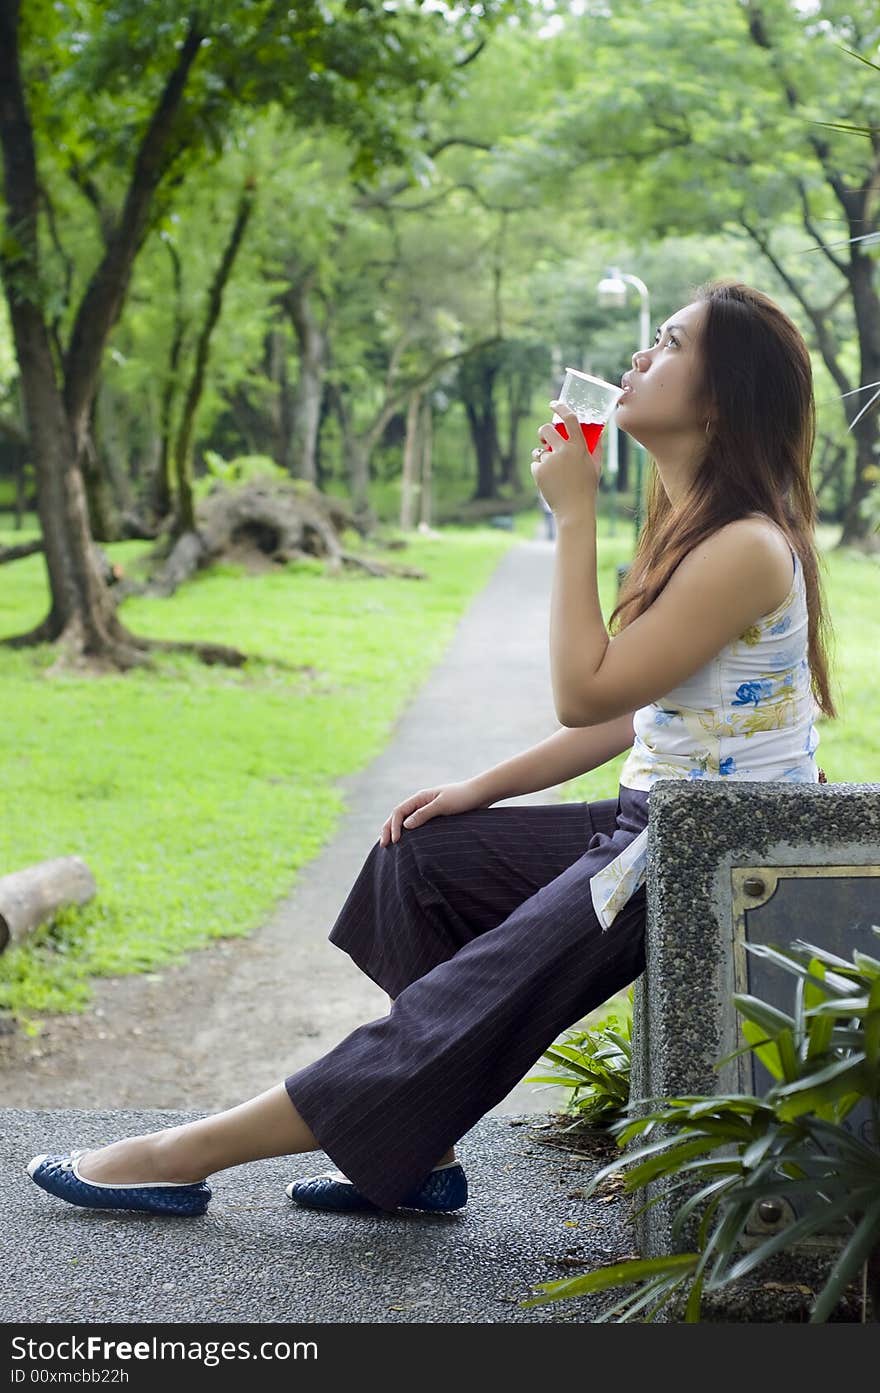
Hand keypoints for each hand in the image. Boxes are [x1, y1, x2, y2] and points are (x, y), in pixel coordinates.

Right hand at [378, 779, 492, 846]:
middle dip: (388, 830)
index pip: (399, 812)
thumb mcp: (443, 805)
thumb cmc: (463, 798)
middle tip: (383, 846)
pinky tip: (409, 844)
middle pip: (398, 816)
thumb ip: (424, 814)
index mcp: (420, 798)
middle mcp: (421, 803)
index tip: (395, 841)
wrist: (480, 795)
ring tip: (390, 845)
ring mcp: (427, 809)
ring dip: (396, 831)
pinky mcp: (435, 817)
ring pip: (406, 821)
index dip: (393, 826)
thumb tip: (405, 825)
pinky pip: (417, 825)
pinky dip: (409, 833)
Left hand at [530, 400, 601, 520]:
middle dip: (543, 432)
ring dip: (543, 455)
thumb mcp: (595, 466)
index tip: (554, 404)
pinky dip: (540, 470)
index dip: (561, 408)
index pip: (570, 419)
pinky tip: (549, 481)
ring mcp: (550, 461)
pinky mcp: (539, 471)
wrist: (574, 509)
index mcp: (579, 447)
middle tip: (544, 438)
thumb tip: (598, 434)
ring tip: (553, 471)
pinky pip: (536, 463)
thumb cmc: (587, 488)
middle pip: (546, 429)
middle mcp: (563, 451)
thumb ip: (596, 448)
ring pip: (539, 450)